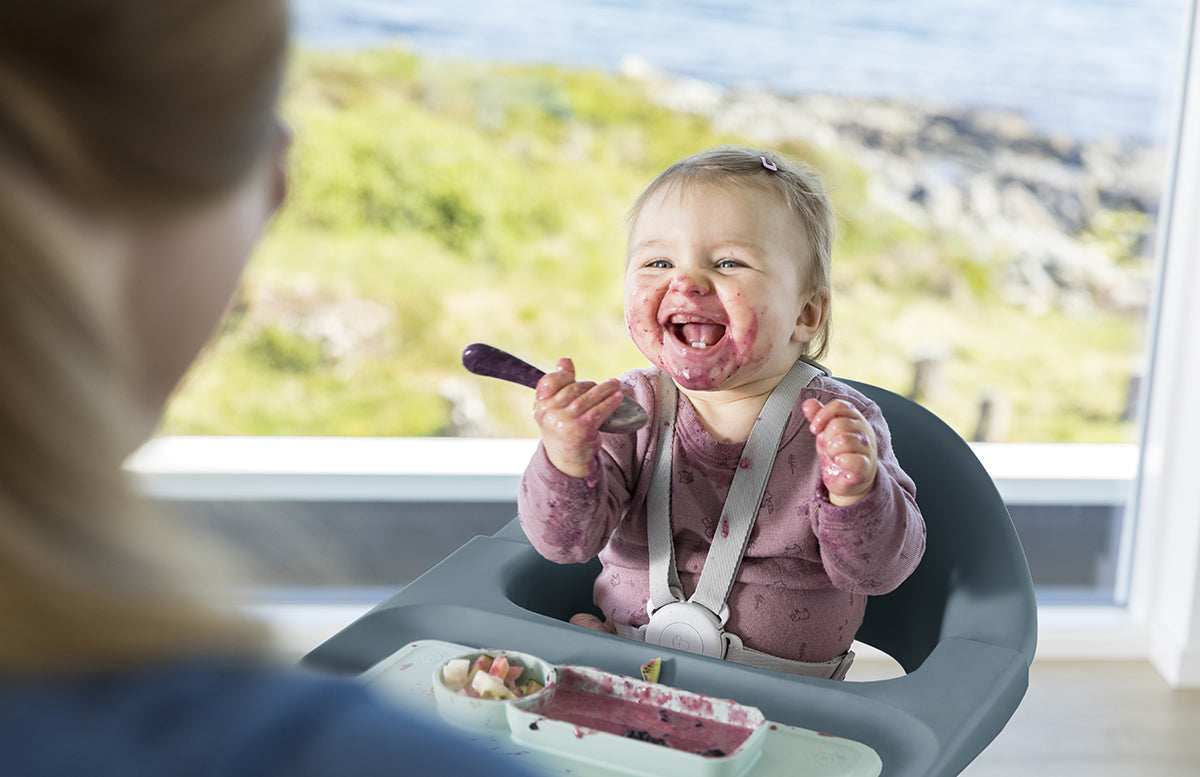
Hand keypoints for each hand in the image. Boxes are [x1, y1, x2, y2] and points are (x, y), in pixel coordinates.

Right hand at [534, 358, 625, 477]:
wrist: (567, 460)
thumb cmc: (563, 429)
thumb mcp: (557, 408)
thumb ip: (561, 384)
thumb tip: (565, 360)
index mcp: (540, 405)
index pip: (549, 381)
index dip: (563, 376)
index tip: (573, 377)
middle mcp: (548, 413)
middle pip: (573, 388)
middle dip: (591, 385)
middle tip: (606, 385)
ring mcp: (564, 422)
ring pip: (588, 398)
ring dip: (605, 390)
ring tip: (616, 385)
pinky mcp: (580, 430)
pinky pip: (598, 411)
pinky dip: (610, 403)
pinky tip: (618, 398)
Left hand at [801, 398, 877, 505]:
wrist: (848, 480)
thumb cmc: (839, 453)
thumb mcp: (826, 432)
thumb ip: (818, 416)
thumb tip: (807, 402)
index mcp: (855, 418)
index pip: (839, 406)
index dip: (822, 415)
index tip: (814, 429)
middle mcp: (865, 430)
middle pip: (839, 423)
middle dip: (826, 437)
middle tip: (828, 447)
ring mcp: (868, 448)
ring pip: (844, 440)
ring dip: (832, 450)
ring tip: (834, 456)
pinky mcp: (866, 467)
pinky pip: (852, 460)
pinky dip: (841, 461)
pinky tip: (840, 463)